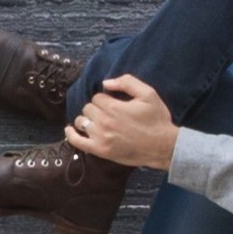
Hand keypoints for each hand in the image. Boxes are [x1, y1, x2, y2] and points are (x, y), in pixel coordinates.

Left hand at [62, 75, 177, 169]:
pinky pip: (77, 142)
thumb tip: (106, 83)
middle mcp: (104, 122)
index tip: (115, 104)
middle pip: (88, 108)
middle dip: (97, 108)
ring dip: (87, 119)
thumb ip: (127, 82)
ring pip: (81, 121)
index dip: (106, 99)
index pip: (98, 97)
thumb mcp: (148, 93)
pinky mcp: (100, 150)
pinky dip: (71, 135)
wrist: (163, 146)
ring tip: (97, 121)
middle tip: (110, 113)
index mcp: (114, 107)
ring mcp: (100, 137)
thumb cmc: (157, 119)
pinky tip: (69, 130)